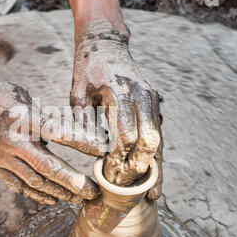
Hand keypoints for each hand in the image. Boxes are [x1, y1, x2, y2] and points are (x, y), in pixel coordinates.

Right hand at [0, 71, 105, 204]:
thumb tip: (68, 134)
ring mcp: (0, 157)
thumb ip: (44, 118)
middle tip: (94, 192)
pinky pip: (18, 185)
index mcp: (22, 119)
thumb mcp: (23, 98)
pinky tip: (54, 199)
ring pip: (34, 182)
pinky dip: (38, 194)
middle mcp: (11, 142)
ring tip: (79, 198)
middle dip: (74, 182)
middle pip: (48, 168)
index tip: (102, 150)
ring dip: (59, 192)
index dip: (83, 142)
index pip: (59, 132)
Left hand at [70, 20, 162, 199]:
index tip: (108, 175)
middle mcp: (141, 96)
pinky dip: (157, 156)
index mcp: (119, 93)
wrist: (106, 43)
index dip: (117, 159)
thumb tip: (94, 154)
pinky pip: (159, 134)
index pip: (124, 135)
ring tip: (151, 193)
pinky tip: (155, 176)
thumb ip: (84, 122)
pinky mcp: (155, 103)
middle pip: (149, 141)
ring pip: (159, 140)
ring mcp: (151, 99)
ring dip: (153, 167)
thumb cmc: (86, 70)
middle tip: (126, 185)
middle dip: (139, 167)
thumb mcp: (77, 94)